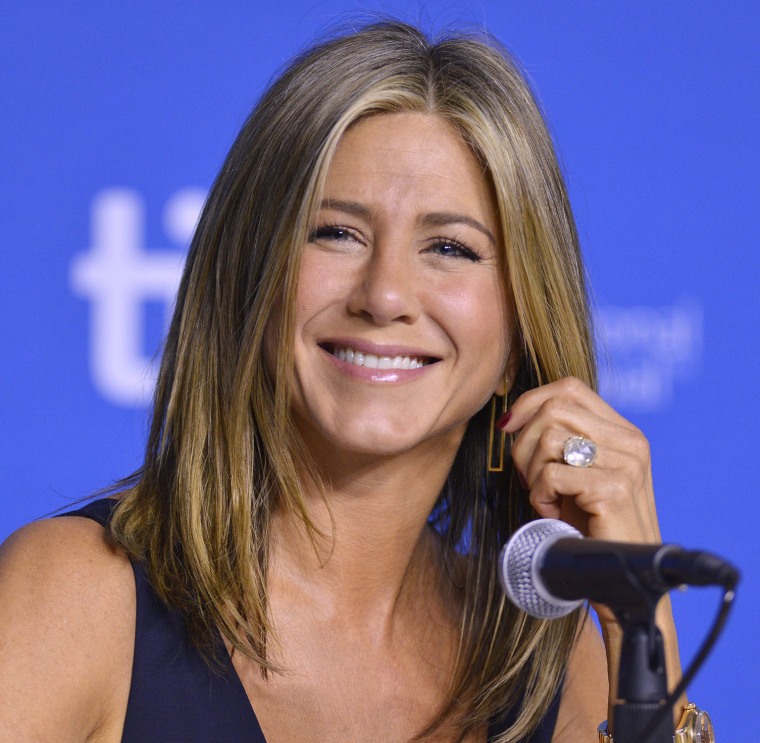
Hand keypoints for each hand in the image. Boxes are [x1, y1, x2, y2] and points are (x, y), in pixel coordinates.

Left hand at [499, 376, 660, 546]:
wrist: (621, 576)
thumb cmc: (591, 524)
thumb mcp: (578, 472)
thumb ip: (562, 439)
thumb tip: (513, 416)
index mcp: (624, 432)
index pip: (570, 388)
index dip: (531, 401)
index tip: (508, 426)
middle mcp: (631, 441)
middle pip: (554, 409)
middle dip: (525, 442)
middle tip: (527, 477)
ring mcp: (626, 464)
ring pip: (549, 439)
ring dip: (532, 472)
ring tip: (545, 497)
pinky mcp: (614, 489)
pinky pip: (551, 474)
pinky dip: (540, 496)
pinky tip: (553, 514)